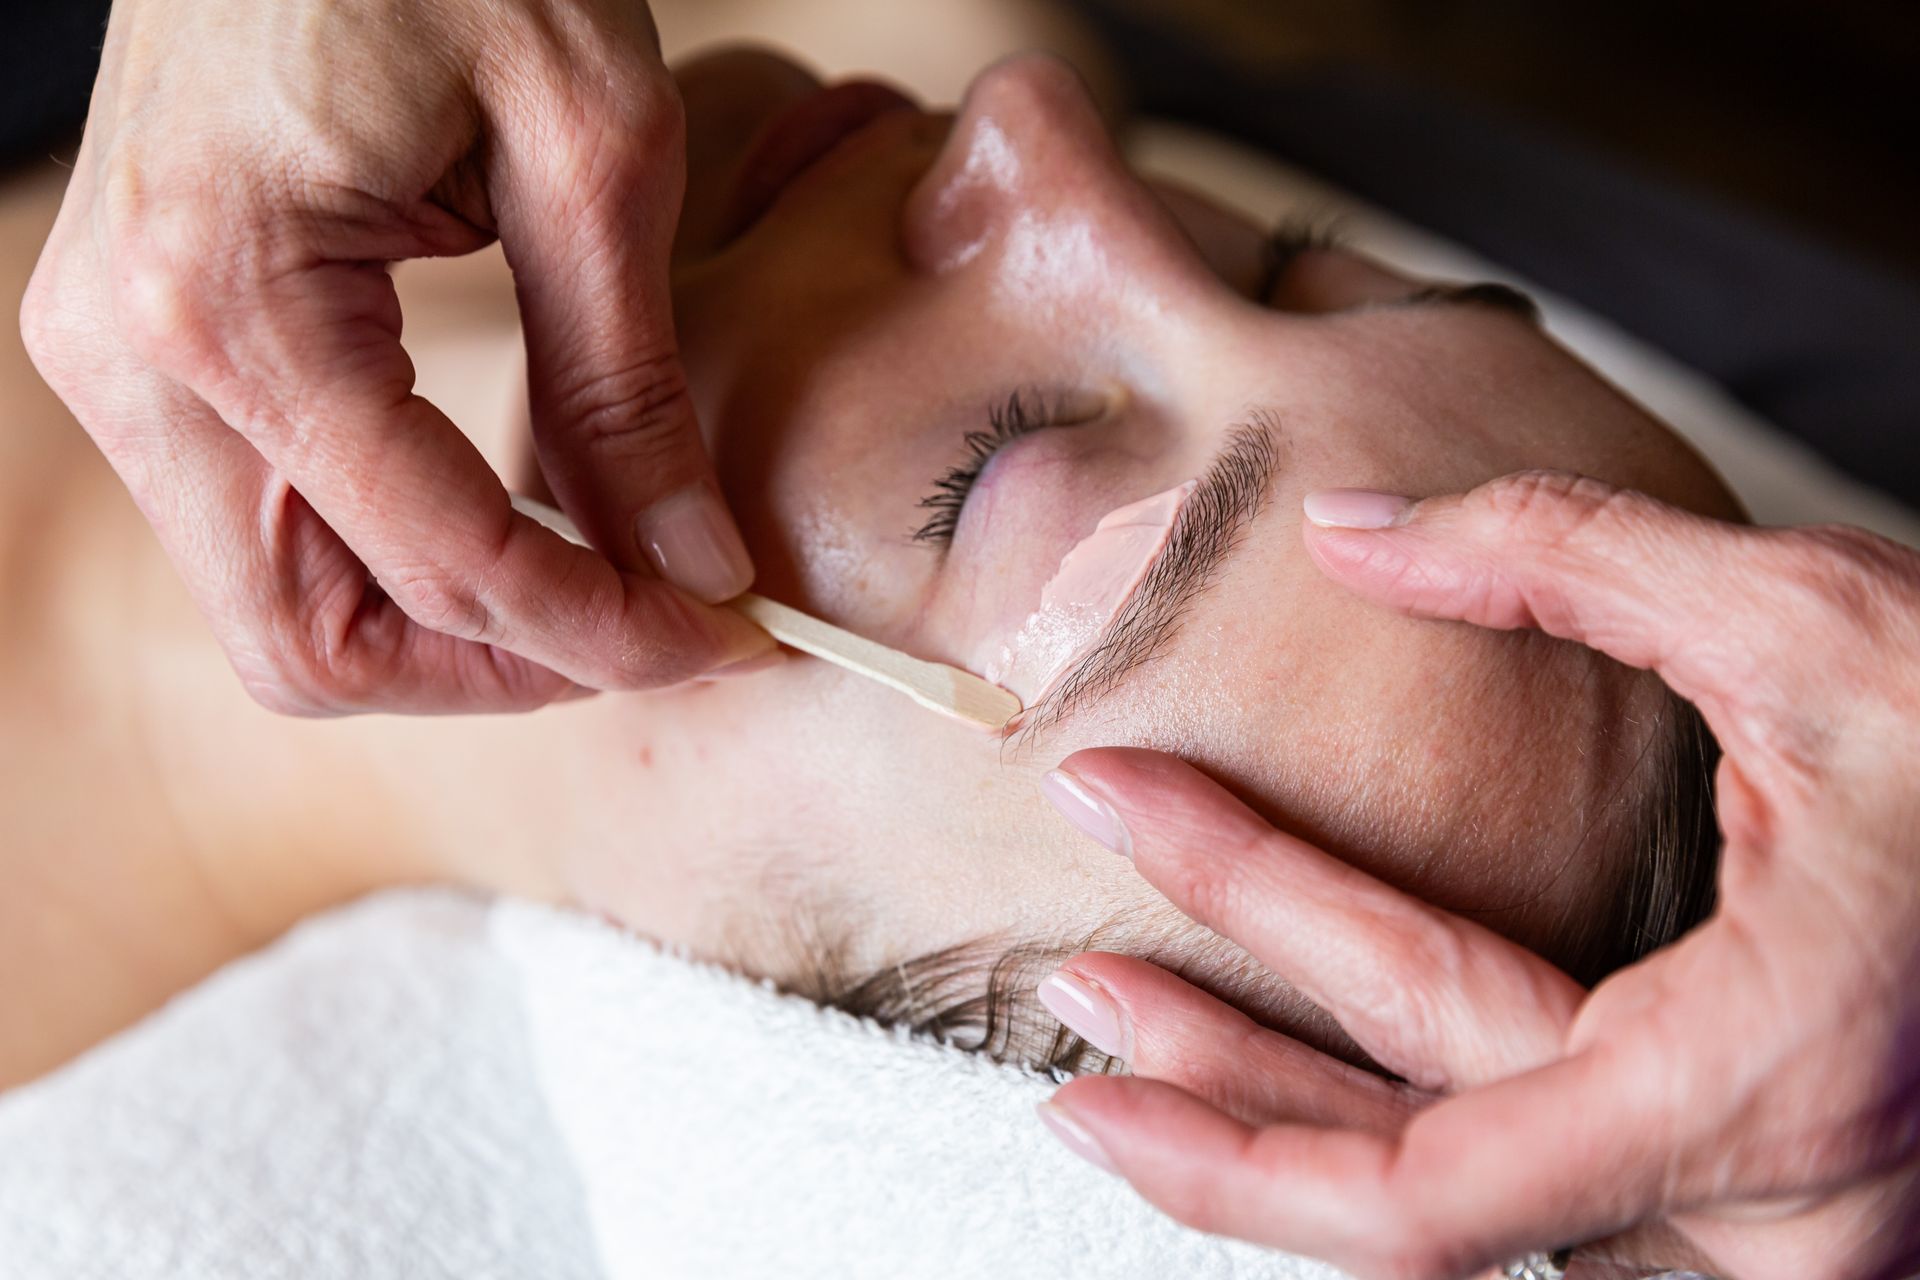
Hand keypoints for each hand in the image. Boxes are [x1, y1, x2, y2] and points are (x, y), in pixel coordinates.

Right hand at [21, 0, 771, 713]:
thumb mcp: (588, 145)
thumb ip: (625, 384)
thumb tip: (692, 566)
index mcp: (227, 301)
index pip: (441, 564)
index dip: (598, 634)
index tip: (718, 638)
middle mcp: (128, 358)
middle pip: (312, 645)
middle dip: (497, 670)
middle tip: (649, 631)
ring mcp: (114, 356)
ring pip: (276, 609)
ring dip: (442, 633)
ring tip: (594, 589)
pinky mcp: (143, 341)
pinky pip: (265, 526)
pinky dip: (390, 561)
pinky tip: (508, 522)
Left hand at [1034, 472, 1919, 1279]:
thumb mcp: (1825, 627)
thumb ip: (1571, 565)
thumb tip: (1351, 528)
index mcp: (1775, 1086)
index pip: (1434, 1164)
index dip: (1244, 1004)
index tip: (1117, 815)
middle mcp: (1770, 1222)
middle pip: (1419, 1209)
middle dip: (1217, 1115)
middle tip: (1068, 1015)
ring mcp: (1763, 1243)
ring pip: (1467, 1214)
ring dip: (1285, 1129)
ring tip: (1123, 1045)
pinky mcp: (1749, 1210)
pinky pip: (1530, 1194)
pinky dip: (1395, 1135)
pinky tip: (1291, 1076)